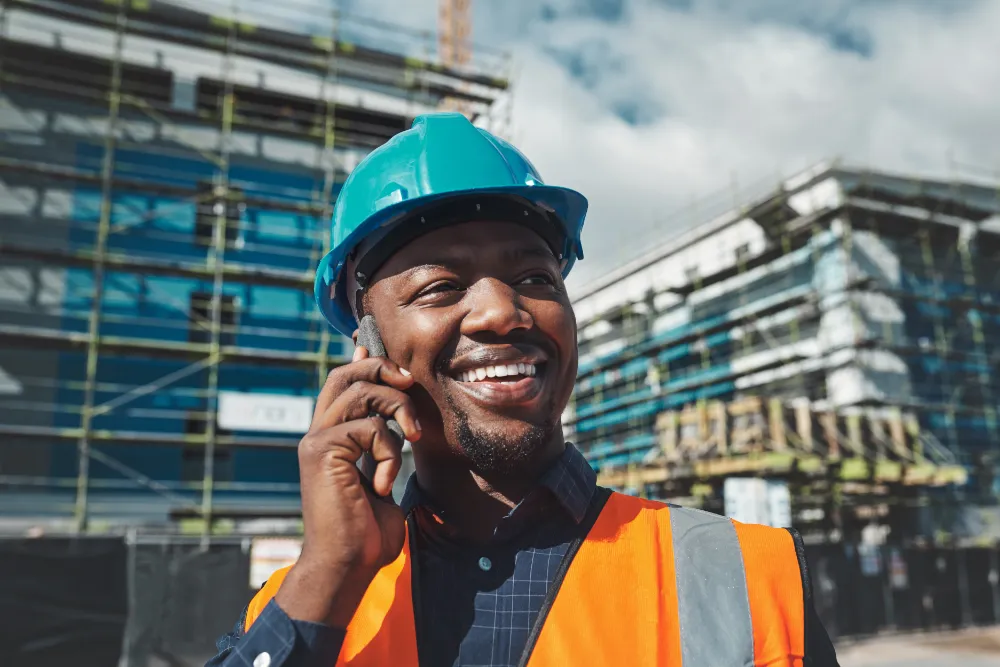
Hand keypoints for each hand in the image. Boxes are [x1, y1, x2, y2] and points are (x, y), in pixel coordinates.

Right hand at [275, 346, 420, 626]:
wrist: (347, 566)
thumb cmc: (368, 534)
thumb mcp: (384, 480)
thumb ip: (386, 449)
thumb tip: (402, 427)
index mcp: (331, 439)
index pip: (342, 384)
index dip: (362, 359)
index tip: (373, 343)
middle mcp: (319, 434)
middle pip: (345, 374)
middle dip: (382, 368)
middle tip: (410, 386)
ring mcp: (316, 441)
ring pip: (360, 391)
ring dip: (398, 410)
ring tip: (413, 438)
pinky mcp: (321, 451)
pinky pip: (369, 426)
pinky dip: (390, 451)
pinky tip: (384, 483)